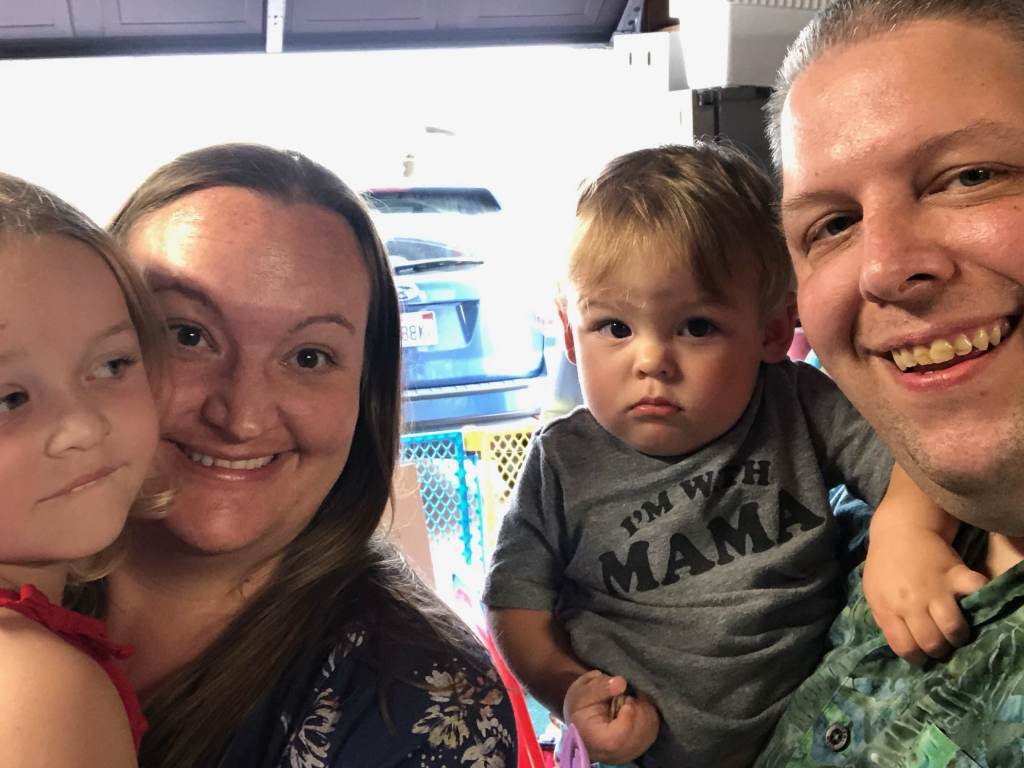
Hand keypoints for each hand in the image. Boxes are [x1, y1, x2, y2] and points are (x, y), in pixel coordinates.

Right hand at [562, 670, 658, 763]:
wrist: (581, 722)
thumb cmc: (580, 708)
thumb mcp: (582, 692)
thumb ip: (600, 687)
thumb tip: (621, 682)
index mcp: (599, 742)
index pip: (622, 734)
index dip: (629, 712)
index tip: (624, 698)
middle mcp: (617, 753)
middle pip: (641, 730)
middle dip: (637, 707)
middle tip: (625, 697)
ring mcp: (631, 752)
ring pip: (650, 728)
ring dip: (644, 709)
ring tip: (628, 702)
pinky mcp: (640, 748)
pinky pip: (653, 729)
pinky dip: (649, 714)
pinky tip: (636, 708)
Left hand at [864, 528, 986, 664]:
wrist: (900, 529)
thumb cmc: (885, 564)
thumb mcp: (873, 592)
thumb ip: (885, 618)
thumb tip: (902, 645)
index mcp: (888, 607)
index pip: (904, 647)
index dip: (916, 657)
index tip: (922, 655)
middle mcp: (911, 602)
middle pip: (932, 642)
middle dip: (939, 651)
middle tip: (941, 645)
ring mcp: (935, 588)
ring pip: (953, 627)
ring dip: (958, 636)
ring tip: (956, 632)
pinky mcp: (956, 574)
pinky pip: (976, 594)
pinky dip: (980, 601)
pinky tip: (972, 605)